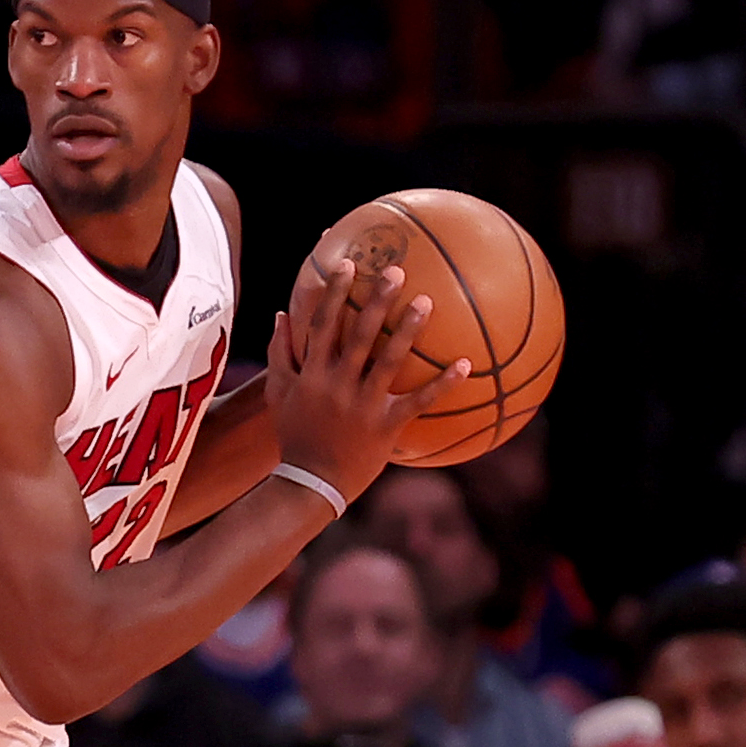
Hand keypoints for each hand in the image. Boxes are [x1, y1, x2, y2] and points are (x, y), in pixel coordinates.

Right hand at [266, 256, 467, 501]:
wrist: (310, 483)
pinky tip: (467, 364)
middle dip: (377, 300)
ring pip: (388, 361)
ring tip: (427, 302)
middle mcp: (337, 384)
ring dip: (408, 330)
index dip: (335, 293)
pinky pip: (418, 402)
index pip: (322, 325)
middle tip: (397, 271)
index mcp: (313, 374)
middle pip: (359, 334)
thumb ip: (280, 354)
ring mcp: (362, 405)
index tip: (349, 263)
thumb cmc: (295, 436)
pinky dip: (443, 384)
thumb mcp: (278, 394)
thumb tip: (281, 313)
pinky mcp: (385, 426)